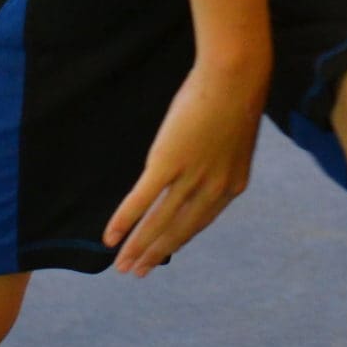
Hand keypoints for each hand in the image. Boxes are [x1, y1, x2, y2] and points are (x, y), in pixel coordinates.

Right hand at [103, 57, 267, 275]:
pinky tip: (110, 237)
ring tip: (121, 266)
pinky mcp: (167, 162)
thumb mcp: (232, 133)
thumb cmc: (235, 92)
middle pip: (178, 230)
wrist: (235, 74)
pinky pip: (141, 199)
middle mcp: (213, 189)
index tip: (163, 253)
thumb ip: (218, 154)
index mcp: (232, 184)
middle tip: (136, 272)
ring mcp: (190, 177)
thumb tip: (202, 154)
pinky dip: (124, 220)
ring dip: (137, 247)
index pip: (200, 221)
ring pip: (158, 222)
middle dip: (154, 252)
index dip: (178, 239)